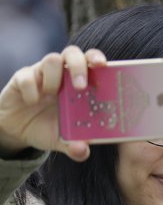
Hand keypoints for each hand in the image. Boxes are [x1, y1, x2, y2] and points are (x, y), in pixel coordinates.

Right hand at [0, 45, 106, 160]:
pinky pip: (27, 76)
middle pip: (73, 53)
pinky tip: (32, 102)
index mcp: (78, 84)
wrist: (18, 130)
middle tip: (80, 87)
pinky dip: (31, 89)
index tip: (103, 65)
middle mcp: (62, 74)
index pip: (91, 62)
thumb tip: (82, 151)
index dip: (97, 58)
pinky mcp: (21, 78)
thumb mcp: (63, 140)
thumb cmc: (48, 127)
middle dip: (79, 66)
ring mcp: (42, 73)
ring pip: (52, 59)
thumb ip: (75, 146)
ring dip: (54, 79)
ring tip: (51, 96)